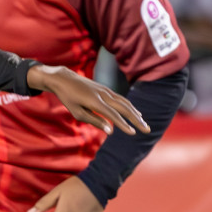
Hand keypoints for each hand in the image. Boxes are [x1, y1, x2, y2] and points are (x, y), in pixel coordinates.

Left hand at [27, 65, 147, 135]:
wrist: (65, 79)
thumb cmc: (69, 98)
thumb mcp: (77, 112)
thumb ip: (94, 121)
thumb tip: (110, 131)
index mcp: (95, 102)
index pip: (113, 115)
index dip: (123, 124)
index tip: (133, 133)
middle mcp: (103, 95)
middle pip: (124, 108)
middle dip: (136, 120)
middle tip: (147, 130)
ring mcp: (106, 90)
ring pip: (125, 102)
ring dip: (136, 113)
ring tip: (144, 123)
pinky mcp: (106, 89)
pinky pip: (121, 99)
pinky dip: (130, 106)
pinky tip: (136, 113)